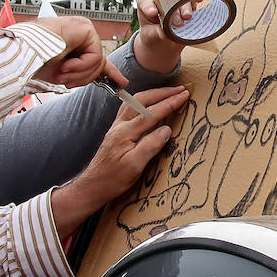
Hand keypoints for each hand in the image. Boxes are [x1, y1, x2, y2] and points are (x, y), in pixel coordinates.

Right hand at [32, 17, 128, 89]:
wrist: (20, 57)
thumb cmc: (34, 63)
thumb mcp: (64, 73)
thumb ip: (84, 72)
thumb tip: (107, 77)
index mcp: (72, 42)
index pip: (96, 57)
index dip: (110, 72)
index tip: (122, 83)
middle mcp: (79, 33)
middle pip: (97, 63)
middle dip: (84, 78)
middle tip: (65, 80)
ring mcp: (82, 28)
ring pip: (97, 62)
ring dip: (79, 74)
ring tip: (61, 71)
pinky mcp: (84, 28)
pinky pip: (95, 56)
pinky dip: (81, 66)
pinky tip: (65, 64)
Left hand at [51, 85, 191, 238]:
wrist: (92, 186)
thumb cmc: (113, 180)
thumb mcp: (134, 167)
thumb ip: (150, 146)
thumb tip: (167, 129)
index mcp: (125, 133)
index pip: (151, 113)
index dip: (169, 103)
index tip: (184, 95)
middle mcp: (119, 125)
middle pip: (142, 100)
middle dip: (162, 93)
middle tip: (180, 89)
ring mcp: (116, 127)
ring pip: (134, 102)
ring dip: (152, 94)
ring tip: (168, 92)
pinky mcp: (115, 131)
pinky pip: (130, 109)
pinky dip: (143, 102)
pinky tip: (149, 104)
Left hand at [133, 0, 188, 73]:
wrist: (163, 41)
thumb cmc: (153, 35)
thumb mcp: (150, 36)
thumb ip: (155, 33)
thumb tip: (165, 34)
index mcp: (146, 1)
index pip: (145, 1)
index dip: (149, 6)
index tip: (153, 13)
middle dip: (173, 9)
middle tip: (177, 22)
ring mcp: (175, 0)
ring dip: (185, 7)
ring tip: (187, 17)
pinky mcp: (186, 5)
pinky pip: (191, 1)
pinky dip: (195, 1)